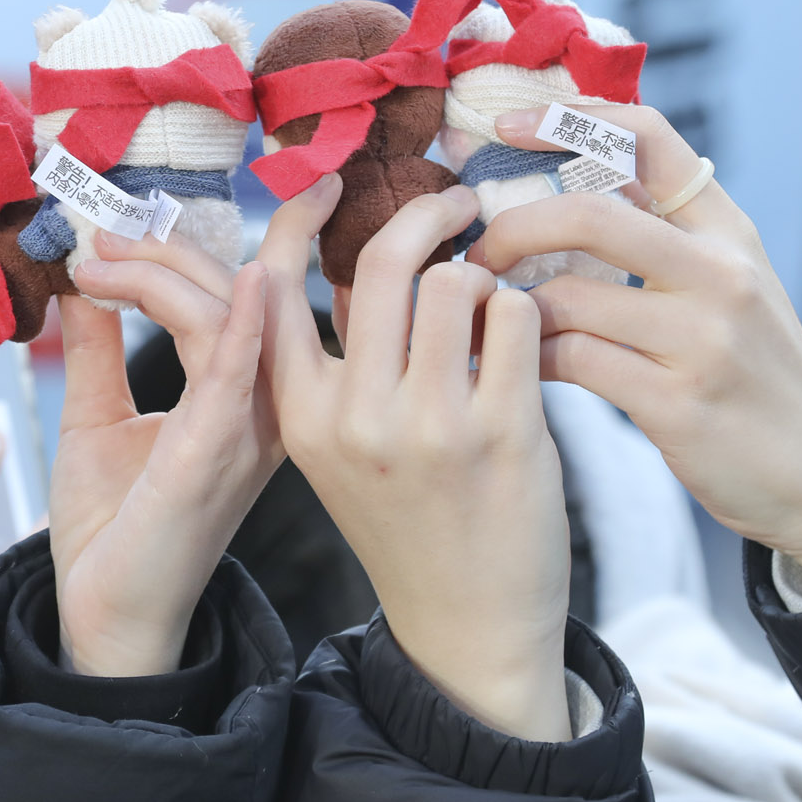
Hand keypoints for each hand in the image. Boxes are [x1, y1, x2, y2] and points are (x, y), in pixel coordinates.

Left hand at [46, 218, 293, 676]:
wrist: (105, 615)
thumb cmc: (115, 531)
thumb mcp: (97, 419)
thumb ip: (98, 350)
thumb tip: (84, 283)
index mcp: (242, 399)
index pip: (257, 295)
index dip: (241, 235)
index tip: (164, 203)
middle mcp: (259, 409)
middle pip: (243, 291)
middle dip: (170, 245)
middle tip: (96, 232)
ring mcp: (245, 432)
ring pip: (235, 314)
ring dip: (162, 271)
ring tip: (94, 261)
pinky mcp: (216, 455)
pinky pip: (238, 374)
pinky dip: (240, 322)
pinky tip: (245, 277)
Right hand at [258, 178, 573, 741]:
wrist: (467, 625)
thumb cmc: (411, 520)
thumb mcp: (342, 448)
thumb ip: (343, 360)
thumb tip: (370, 257)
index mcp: (299, 414)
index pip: (275, 284)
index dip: (304, 215)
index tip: (341, 176)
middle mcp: (353, 416)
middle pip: (384, 263)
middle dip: (430, 214)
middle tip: (463, 202)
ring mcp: (427, 426)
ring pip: (455, 282)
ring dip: (484, 278)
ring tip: (494, 303)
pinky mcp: (502, 433)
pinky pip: (515, 318)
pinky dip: (525, 314)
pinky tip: (525, 341)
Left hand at [470, 105, 801, 603]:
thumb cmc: (758, 376)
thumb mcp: (733, 287)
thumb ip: (668, 237)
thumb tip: (571, 186)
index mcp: (728, 231)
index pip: (648, 135)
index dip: (566, 116)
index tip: (505, 126)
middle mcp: (720, 273)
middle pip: (588, 214)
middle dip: (512, 226)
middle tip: (477, 251)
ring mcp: (702, 340)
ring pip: (566, 298)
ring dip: (506, 308)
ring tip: (481, 320)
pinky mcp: (677, 404)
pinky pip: (572, 363)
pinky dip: (528, 360)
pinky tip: (515, 367)